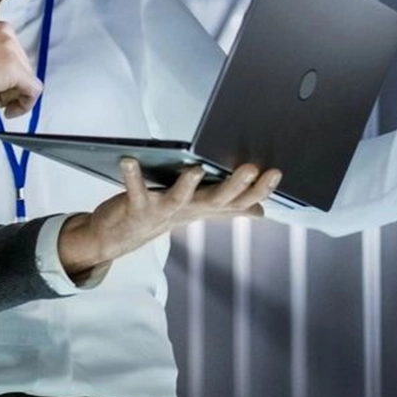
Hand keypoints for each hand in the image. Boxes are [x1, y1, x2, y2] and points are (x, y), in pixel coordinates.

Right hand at [0, 13, 42, 117]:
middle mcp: (5, 30)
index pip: (8, 53)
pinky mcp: (14, 69)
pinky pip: (32, 91)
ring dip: (4, 96)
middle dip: (3, 87)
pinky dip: (24, 105)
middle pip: (19, 66)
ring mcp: (11, 48)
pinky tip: (7, 112)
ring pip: (24, 79)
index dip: (0, 75)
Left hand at [57, 158, 282, 278]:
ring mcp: (162, 211)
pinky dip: (132, 176)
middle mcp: (188, 210)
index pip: (239, 201)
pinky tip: (129, 159)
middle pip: (216, 200)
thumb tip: (261, 210)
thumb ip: (229, 207)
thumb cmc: (162, 214)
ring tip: (196, 169)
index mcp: (205, 207)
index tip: (276, 172)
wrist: (120, 236)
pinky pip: (134, 190)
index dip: (259, 190)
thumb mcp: (199, 210)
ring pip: (178, 199)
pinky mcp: (136, 207)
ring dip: (187, 186)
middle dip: (235, 186)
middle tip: (251, 168)